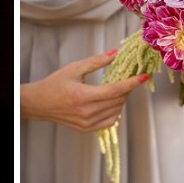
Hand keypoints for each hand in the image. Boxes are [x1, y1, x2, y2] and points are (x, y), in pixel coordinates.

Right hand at [21, 51, 147, 132]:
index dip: (132, 83)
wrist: (40, 103)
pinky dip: (115, 111)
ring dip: (121, 99)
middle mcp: (86, 112)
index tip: (143, 76)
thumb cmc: (55, 83)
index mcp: (82, 96)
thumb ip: (96, 61)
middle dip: (127, 88)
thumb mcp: (74, 68)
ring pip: (116, 111)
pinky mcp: (87, 129)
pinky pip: (109, 121)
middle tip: (129, 78)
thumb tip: (115, 53)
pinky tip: (112, 101)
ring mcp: (87, 123)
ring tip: (118, 89)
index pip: (115, 90)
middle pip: (118, 100)